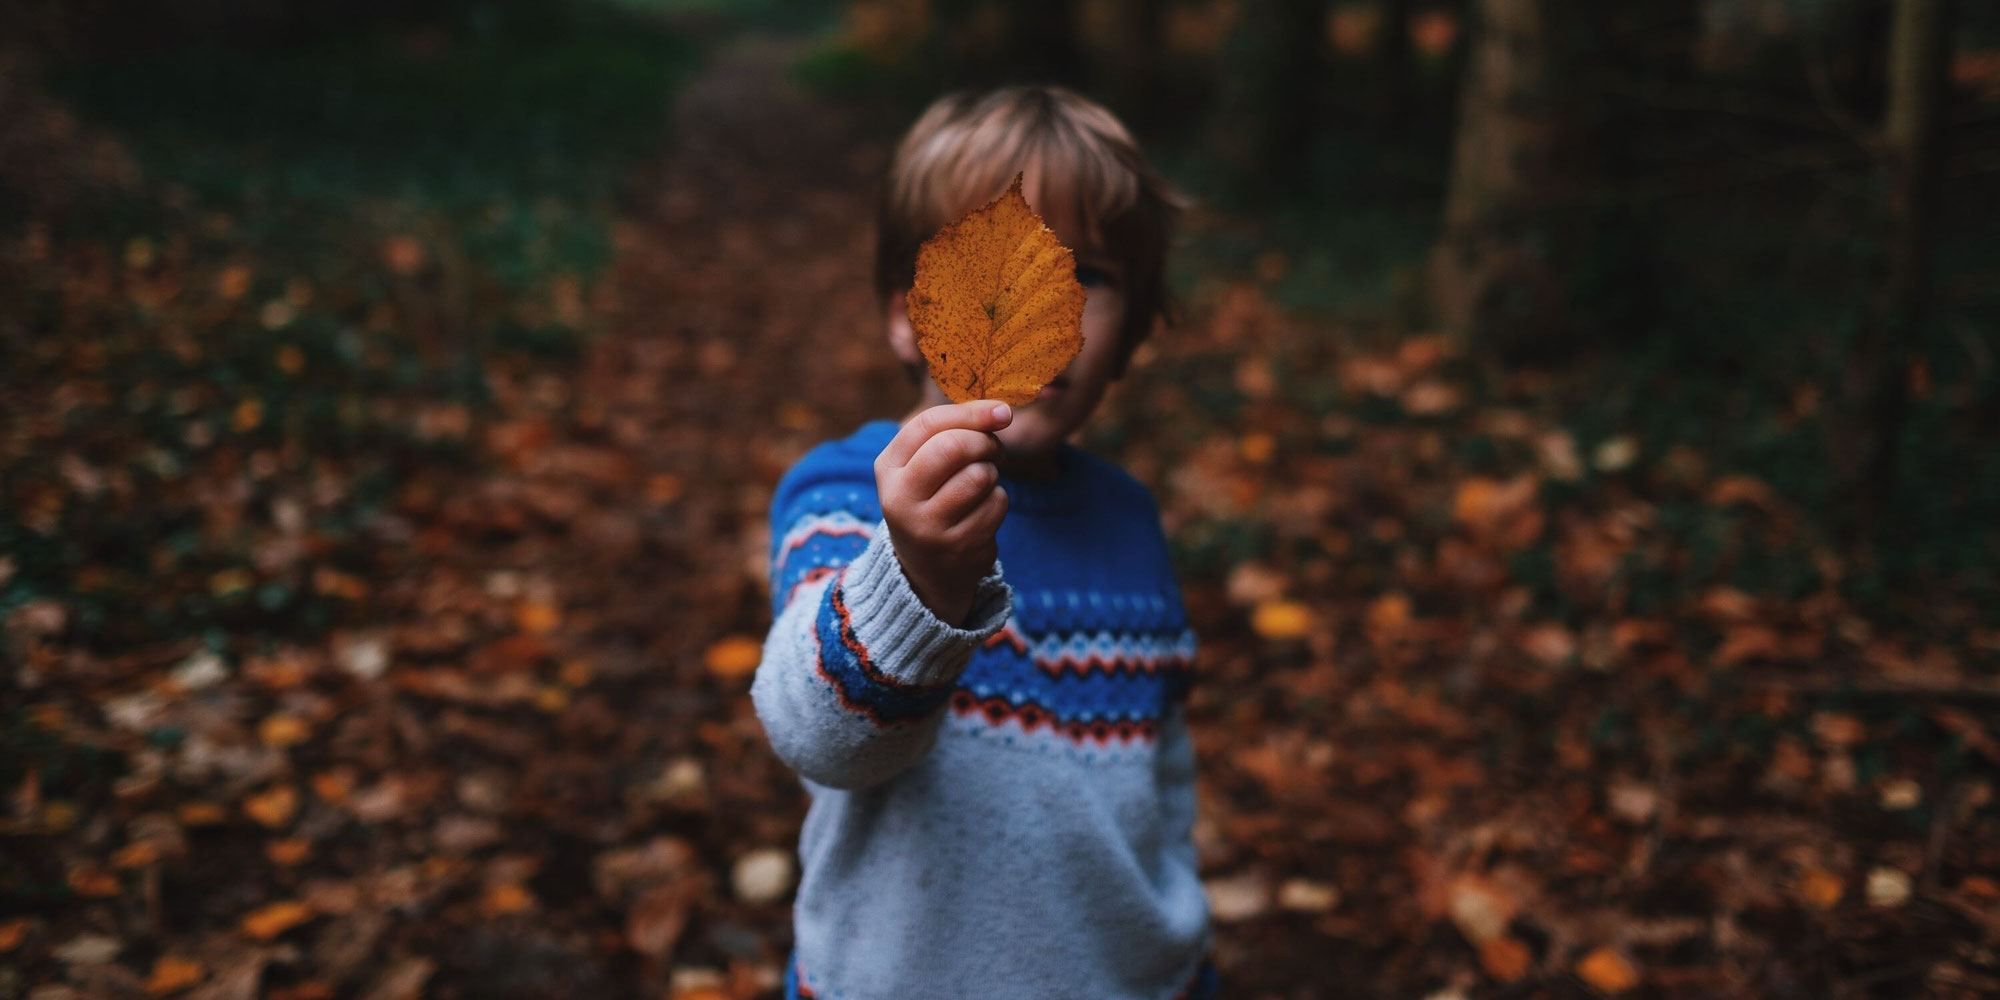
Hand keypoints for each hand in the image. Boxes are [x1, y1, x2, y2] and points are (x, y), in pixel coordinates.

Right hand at [874, 400, 1013, 625]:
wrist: (925, 569)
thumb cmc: (930, 499)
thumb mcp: (921, 465)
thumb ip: (951, 432)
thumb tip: (1000, 411)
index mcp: (888, 469)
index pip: (928, 425)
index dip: (970, 413)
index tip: (1001, 411)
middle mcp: (901, 499)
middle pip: (953, 447)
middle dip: (984, 441)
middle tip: (993, 449)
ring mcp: (929, 527)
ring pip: (979, 475)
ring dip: (991, 473)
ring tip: (981, 482)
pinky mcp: (959, 547)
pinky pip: (996, 504)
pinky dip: (998, 500)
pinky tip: (982, 511)